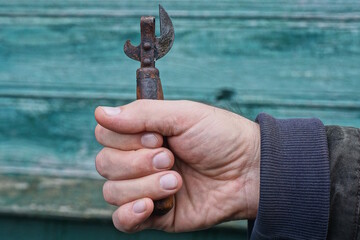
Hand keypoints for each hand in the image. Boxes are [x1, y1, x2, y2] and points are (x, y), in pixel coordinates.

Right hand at [94, 100, 259, 232]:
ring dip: (144, 185)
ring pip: (112, 191)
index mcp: (143, 134)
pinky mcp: (156, 215)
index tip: (157, 137)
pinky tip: (149, 205)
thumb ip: (141, 113)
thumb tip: (99, 112)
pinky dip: (129, 213)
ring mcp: (146, 188)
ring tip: (177, 180)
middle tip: (170, 158)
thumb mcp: (183, 115)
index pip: (105, 135)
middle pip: (105, 163)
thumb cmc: (220, 137)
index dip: (124, 138)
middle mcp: (140, 160)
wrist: (250, 172)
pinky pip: (122, 220)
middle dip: (137, 162)